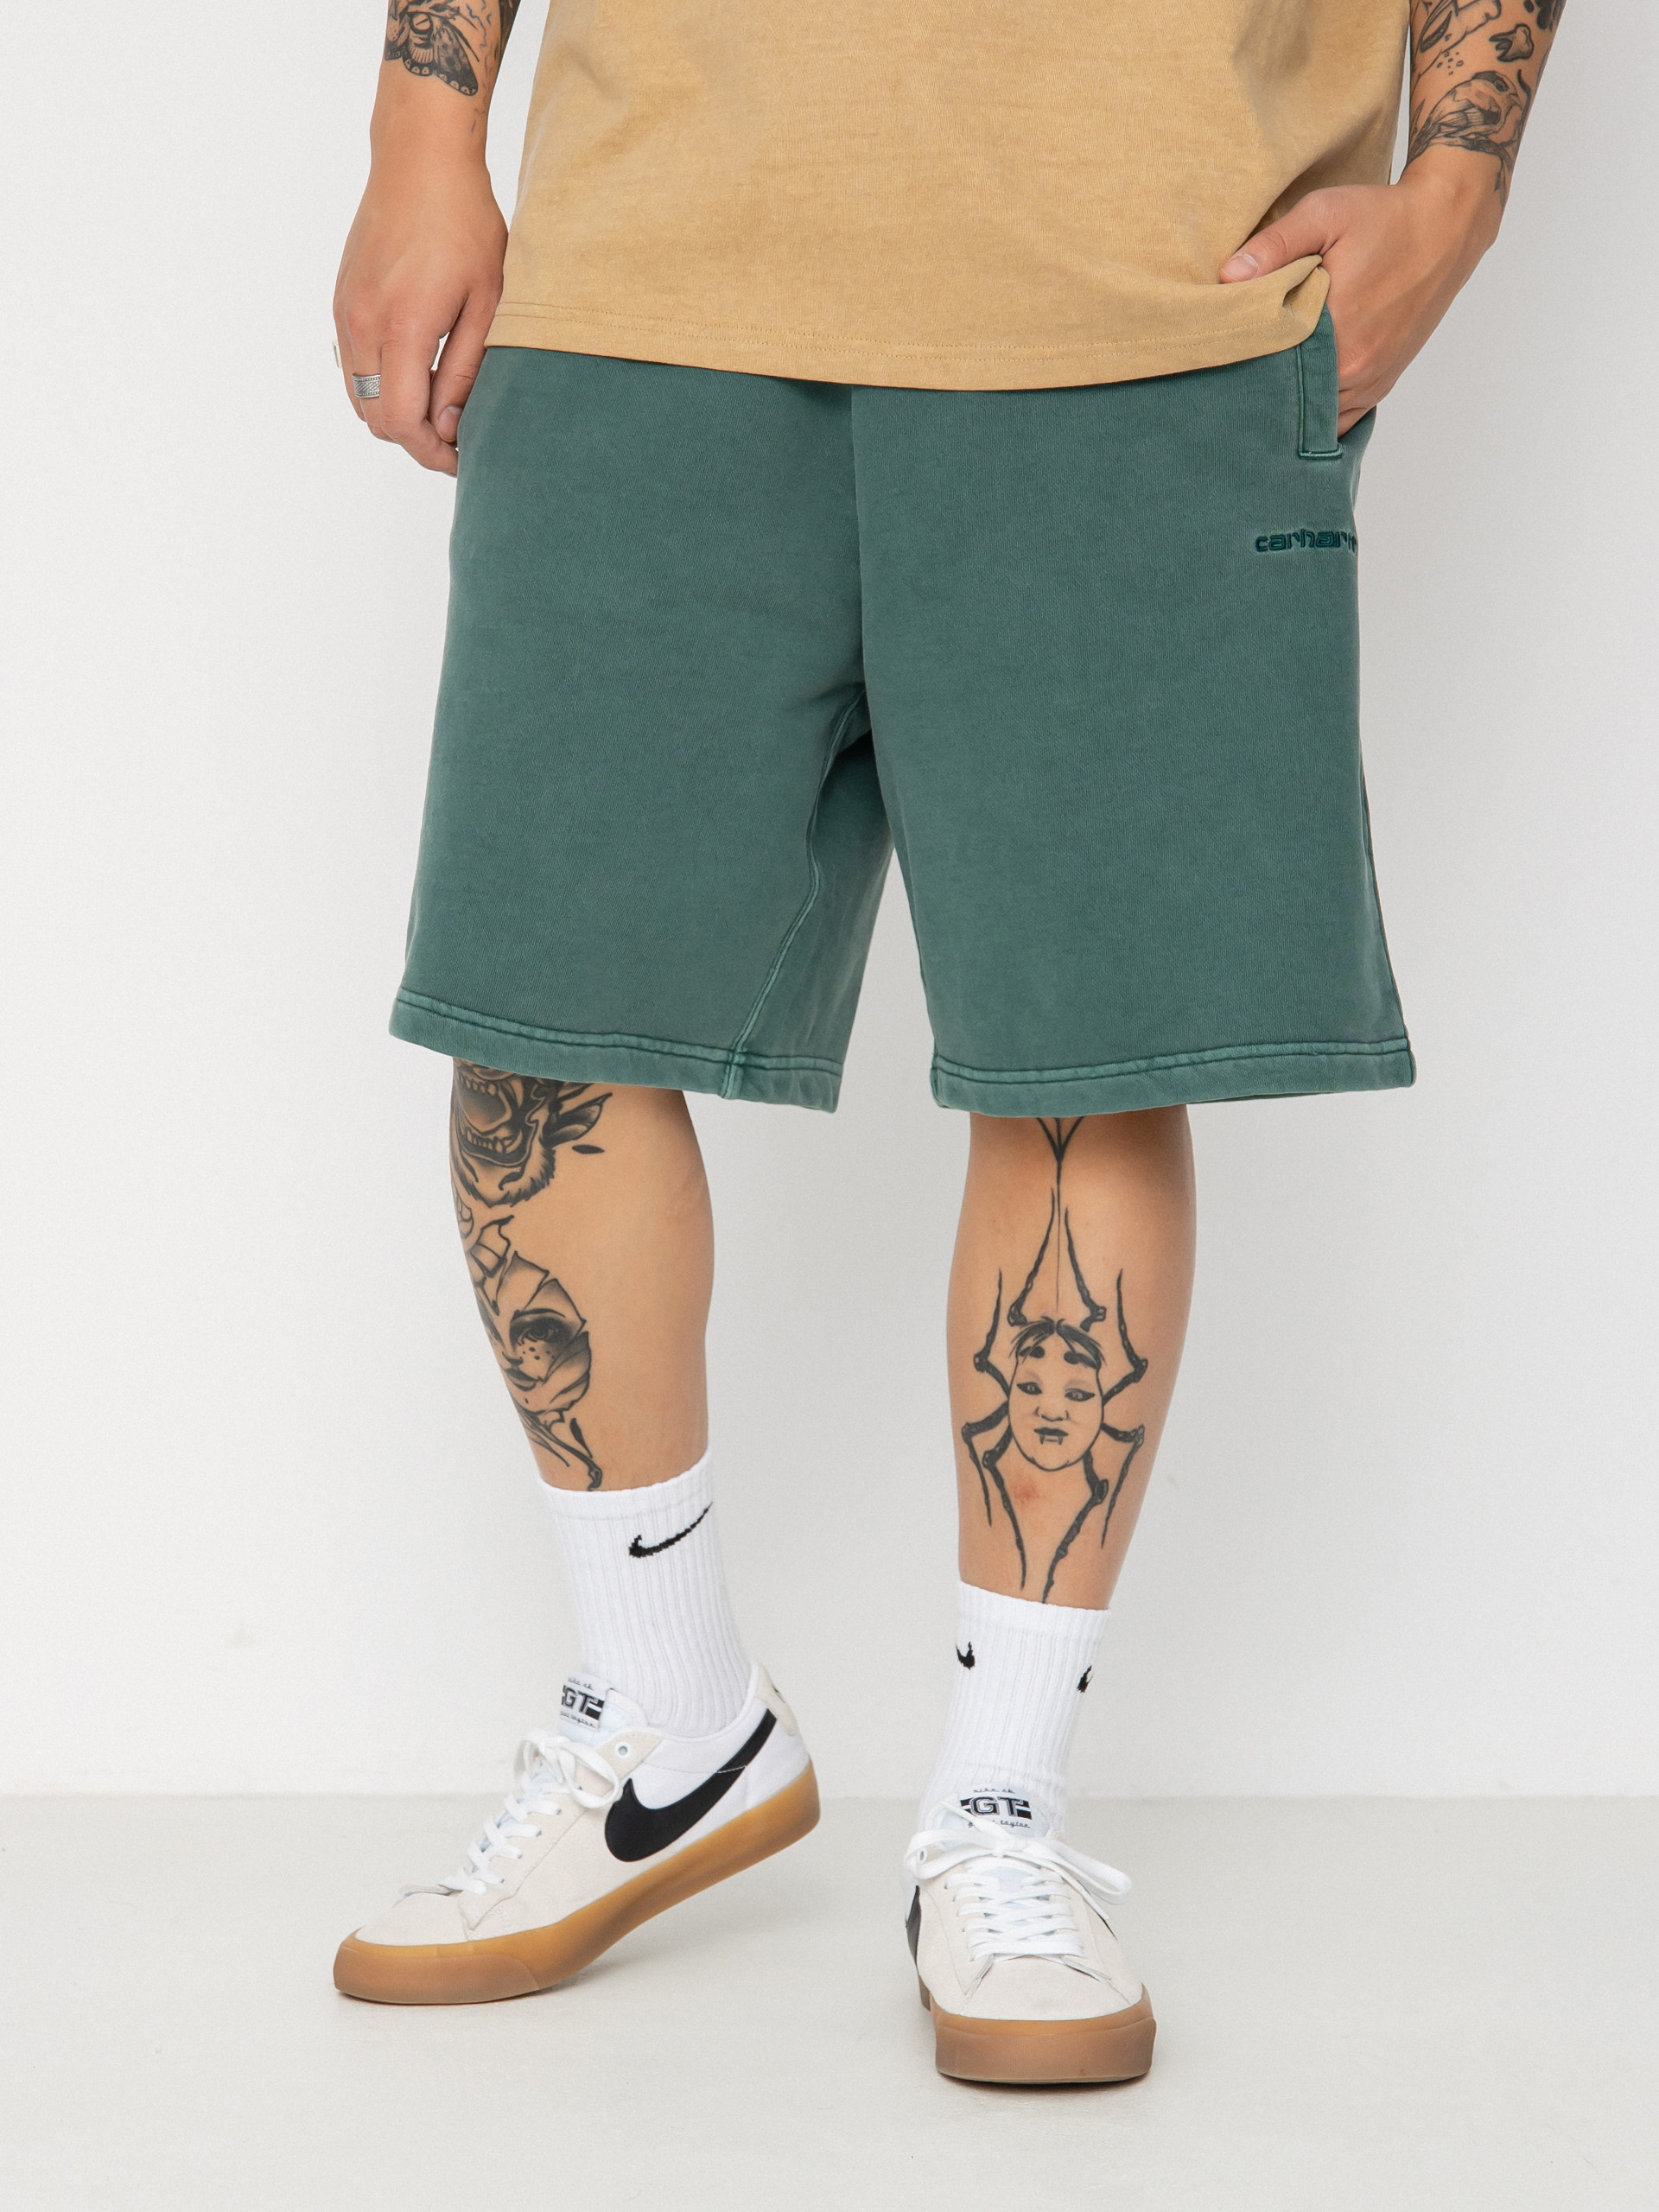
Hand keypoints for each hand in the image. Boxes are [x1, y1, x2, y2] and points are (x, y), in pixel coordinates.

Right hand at [333, 153, 506, 475]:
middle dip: (416, 439)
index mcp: (402, 327)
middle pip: (376, 419)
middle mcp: (361, 323)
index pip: (401, 423)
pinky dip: (379, 385)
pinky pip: (351, 366)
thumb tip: (449, 427)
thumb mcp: (486, 303)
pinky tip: (416, 373)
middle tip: (456, 437)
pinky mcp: (341, 300)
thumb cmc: (464, 223)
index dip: (431, 452)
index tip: (463, 456)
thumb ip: (465, 371)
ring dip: (395, 414)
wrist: (419, 158)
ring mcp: (344, 312)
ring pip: (358, 397)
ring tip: (439, 407)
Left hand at [1219, 154, 1503, 432]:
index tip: (1225, 357)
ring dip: (1290, 408)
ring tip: (1262, 389)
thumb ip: (1274, 245)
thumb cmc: (1384, 217)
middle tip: (1234, 379)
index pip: (1270, 371)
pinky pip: (1342, 419)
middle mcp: (1356, 369)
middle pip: (1291, 402)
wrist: (1445, 225)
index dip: (1243, 367)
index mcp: (1337, 333)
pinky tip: (1298, 400)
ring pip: (1316, 418)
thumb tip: (1228, 276)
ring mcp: (1372, 381)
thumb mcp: (1324, 214)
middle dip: (1262, 394)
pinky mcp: (1382, 382)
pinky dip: (1318, 415)